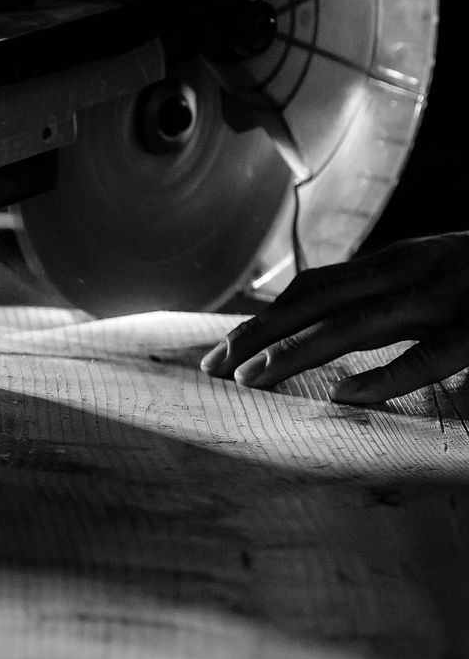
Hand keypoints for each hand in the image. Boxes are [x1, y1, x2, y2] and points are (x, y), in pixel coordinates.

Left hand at [200, 234, 468, 403]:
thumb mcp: (436, 277)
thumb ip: (387, 297)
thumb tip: (318, 326)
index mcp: (402, 262)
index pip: (314, 288)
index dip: (263, 318)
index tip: (217, 352)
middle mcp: (417, 271)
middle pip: (320, 302)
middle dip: (260, 335)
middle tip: (213, 370)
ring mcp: (452, 297)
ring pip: (359, 323)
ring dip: (299, 351)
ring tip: (253, 380)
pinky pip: (432, 357)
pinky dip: (386, 377)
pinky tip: (345, 396)